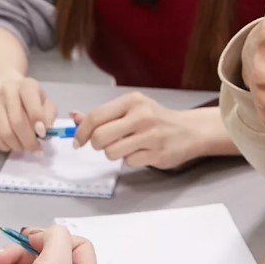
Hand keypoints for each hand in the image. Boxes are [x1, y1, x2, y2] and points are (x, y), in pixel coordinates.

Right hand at [0, 73, 57, 152]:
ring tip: (24, 147)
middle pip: (17, 122)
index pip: (32, 106)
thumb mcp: (45, 101)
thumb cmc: (30, 98)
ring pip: (5, 132)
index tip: (43, 135)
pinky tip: (12, 145)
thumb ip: (48, 115)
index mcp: (26, 86)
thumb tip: (44, 133)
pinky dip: (5, 146)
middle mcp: (7, 91)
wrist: (5, 85)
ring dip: (17, 145)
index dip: (38, 124)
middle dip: (29, 141)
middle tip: (36, 149)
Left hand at [72, 93, 203, 168]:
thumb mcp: (130, 109)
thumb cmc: (156, 119)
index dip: (81, 132)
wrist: (190, 130)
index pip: (96, 117)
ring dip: (113, 153)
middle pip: (100, 137)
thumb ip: (103, 114)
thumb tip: (74, 117)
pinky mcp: (157, 154)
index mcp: (132, 101)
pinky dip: (130, 160)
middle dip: (96, 144)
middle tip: (105, 144)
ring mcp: (151, 135)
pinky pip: (128, 162)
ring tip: (126, 146)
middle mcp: (141, 116)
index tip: (78, 141)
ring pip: (112, 152)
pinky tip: (141, 152)